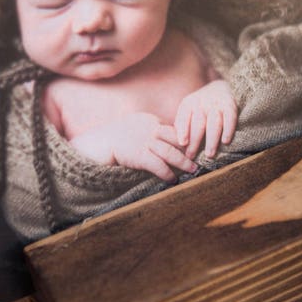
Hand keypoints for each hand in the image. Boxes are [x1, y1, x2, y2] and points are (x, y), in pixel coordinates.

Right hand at [70, 112, 195, 182]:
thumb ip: (149, 129)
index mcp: (150, 121)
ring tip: (193, 170)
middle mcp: (150, 130)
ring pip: (171, 153)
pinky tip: (173, 180)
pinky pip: (158, 165)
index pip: (173, 129)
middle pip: (176, 139)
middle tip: (201, 158)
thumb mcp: (135, 126)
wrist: (99, 141)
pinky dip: (167, 173)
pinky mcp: (139, 155)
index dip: (185, 138)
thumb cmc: (116, 136)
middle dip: (190, 149)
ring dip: (184, 163)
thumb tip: (164, 138)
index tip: (195, 146)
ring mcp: (145, 142)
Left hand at [174, 80, 236, 158]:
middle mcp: (202, 102)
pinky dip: (228, 130)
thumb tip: (177, 144)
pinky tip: (225, 141)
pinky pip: (230, 118)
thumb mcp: (188, 110)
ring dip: (211, 140)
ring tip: (209, 154)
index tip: (182, 144)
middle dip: (195, 141)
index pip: (184, 117)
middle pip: (198, 124)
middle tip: (192, 156)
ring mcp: (217, 104)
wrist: (221, 87)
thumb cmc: (201, 106)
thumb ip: (182, 124)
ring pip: (214, 123)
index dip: (183, 130)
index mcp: (189, 104)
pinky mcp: (230, 105)